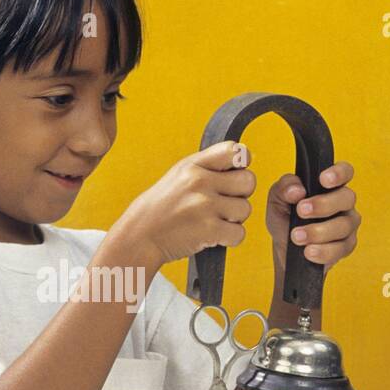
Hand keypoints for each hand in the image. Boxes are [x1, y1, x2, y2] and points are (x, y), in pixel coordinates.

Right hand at [113, 140, 256, 267]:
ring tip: (213, 220)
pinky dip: (229, 238)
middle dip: (240, 195)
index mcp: (194, 165)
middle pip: (248, 181)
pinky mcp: (209, 230)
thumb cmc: (163, 207)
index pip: (236, 151)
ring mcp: (205, 206)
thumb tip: (244, 163)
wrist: (140, 236)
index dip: (242, 164)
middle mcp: (200, 181)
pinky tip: (212, 236)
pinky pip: (239, 233)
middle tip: (222, 204)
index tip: (232, 176)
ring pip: (245, 209)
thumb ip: (209, 167)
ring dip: (234, 219)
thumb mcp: (180, 175)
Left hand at [266, 161, 360, 274]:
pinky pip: (340, 248)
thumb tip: (297, 190)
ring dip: (318, 231)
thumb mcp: (277, 200)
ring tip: (297, 237)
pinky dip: (323, 251)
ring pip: (343, 225)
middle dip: (323, 205)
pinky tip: (308, 251)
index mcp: (330, 185)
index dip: (339, 173)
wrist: (285, 248)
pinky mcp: (346, 246)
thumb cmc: (285, 218)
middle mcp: (343, 203)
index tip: (323, 179)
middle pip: (347, 197)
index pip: (345, 171)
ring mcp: (347, 225)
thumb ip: (284, 188)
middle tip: (301, 211)